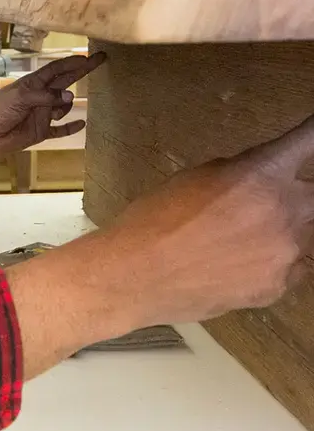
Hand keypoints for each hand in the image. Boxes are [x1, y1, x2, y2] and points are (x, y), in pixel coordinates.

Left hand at [0, 53, 105, 153]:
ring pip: (63, 107)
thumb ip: (46, 97)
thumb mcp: (21, 98)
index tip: (89, 56)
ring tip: (53, 113)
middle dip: (82, 71)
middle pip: (66, 81)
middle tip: (100, 60)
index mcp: (33, 84)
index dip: (72, 62)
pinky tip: (82, 124)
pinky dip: (70, 128)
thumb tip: (70, 97)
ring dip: (65, 108)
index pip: (57, 69)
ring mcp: (42, 114)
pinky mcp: (41, 132)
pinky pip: (60, 130)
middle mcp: (40, 96)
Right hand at [10, 114, 313, 378]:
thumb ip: (235, 172)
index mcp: (261, 174)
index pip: (309, 143)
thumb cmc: (153, 219)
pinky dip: (268, 263)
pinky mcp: (276, 287)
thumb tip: (256, 174)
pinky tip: (232, 265)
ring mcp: (285, 254)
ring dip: (276, 231)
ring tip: (233, 241)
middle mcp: (284, 211)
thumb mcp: (192, 178)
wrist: (134, 276)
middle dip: (287, 194)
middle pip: (312, 194)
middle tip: (254, 203)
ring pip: (299, 234)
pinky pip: (288, 268)